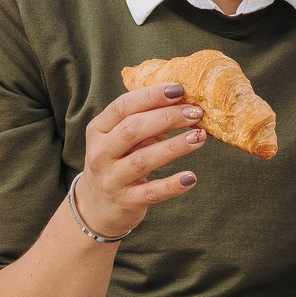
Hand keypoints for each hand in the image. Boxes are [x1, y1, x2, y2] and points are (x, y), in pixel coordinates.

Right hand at [75, 82, 205, 237]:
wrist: (96, 207)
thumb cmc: (116, 162)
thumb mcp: (120, 139)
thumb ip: (144, 121)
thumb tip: (182, 101)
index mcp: (98, 130)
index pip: (122, 107)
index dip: (151, 96)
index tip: (179, 89)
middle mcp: (101, 153)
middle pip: (133, 129)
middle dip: (167, 117)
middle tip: (195, 112)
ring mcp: (112, 179)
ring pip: (143, 160)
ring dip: (174, 147)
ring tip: (199, 137)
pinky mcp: (126, 202)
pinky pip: (152, 192)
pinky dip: (172, 185)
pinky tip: (191, 177)